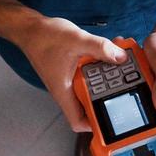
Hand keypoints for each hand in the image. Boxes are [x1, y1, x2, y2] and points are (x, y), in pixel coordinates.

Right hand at [10, 17, 127, 131]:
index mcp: (64, 92)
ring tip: (119, 66)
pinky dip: (100, 69)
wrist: (31, 28)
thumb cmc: (44, 38)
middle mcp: (67, 90)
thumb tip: (120, 57)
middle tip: (124, 84)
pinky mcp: (72, 72)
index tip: (113, 119)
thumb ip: (100, 48)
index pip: (79, 122)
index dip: (96, 126)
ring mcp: (69, 81)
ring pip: (92, 89)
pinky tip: (108, 55)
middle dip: (109, 96)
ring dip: (107, 79)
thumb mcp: (76, 40)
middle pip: (91, 105)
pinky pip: (90, 76)